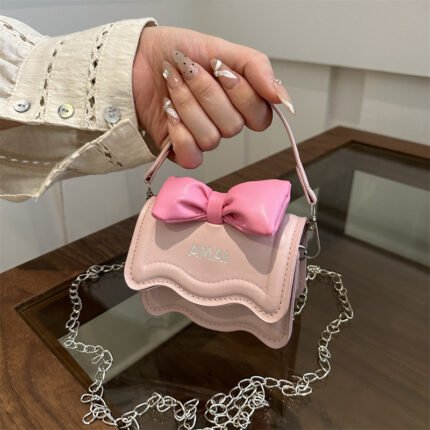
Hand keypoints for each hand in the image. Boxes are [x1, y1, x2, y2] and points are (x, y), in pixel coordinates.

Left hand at [132, 25, 293, 167]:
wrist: (136, 58)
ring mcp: (204, 137)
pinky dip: (178, 131)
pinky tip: (169, 110)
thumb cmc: (176, 52)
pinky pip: (192, 155)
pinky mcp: (181, 150)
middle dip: (207, 92)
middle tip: (189, 70)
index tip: (221, 69)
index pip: (260, 116)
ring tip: (173, 83)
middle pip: (234, 126)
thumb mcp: (222, 48)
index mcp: (240, 101)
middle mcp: (225, 122)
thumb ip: (257, 69)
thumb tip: (282, 98)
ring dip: (188, 105)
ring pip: (211, 138)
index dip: (242, 95)